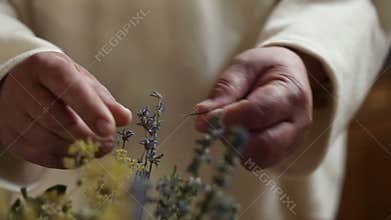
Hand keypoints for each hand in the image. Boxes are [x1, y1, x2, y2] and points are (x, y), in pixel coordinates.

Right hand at [0, 52, 131, 167]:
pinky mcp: (9, 135)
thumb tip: (124, 118)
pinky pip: (39, 155)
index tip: (109, 129)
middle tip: (109, 142)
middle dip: (86, 135)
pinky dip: (64, 159)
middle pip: (55, 118)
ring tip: (100, 149)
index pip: (68, 87)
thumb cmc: (59, 82)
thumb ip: (103, 99)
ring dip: (78, 149)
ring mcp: (12, 113)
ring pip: (46, 139)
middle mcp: (23, 88)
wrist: (19, 85)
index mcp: (45, 67)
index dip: (90, 109)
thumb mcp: (82, 81)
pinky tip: (81, 155)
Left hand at [195, 47, 313, 167]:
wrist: (290, 76)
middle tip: (211, 124)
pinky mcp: (283, 153)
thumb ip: (226, 88)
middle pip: (264, 143)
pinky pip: (259, 162)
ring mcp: (293, 141)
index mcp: (291, 92)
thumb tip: (203, 114)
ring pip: (260, 158)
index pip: (259, 112)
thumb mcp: (245, 66)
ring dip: (235, 146)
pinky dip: (241, 153)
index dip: (229, 118)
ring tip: (225, 126)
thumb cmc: (266, 68)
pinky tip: (234, 135)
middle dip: (231, 136)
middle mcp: (298, 122)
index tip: (204, 119)